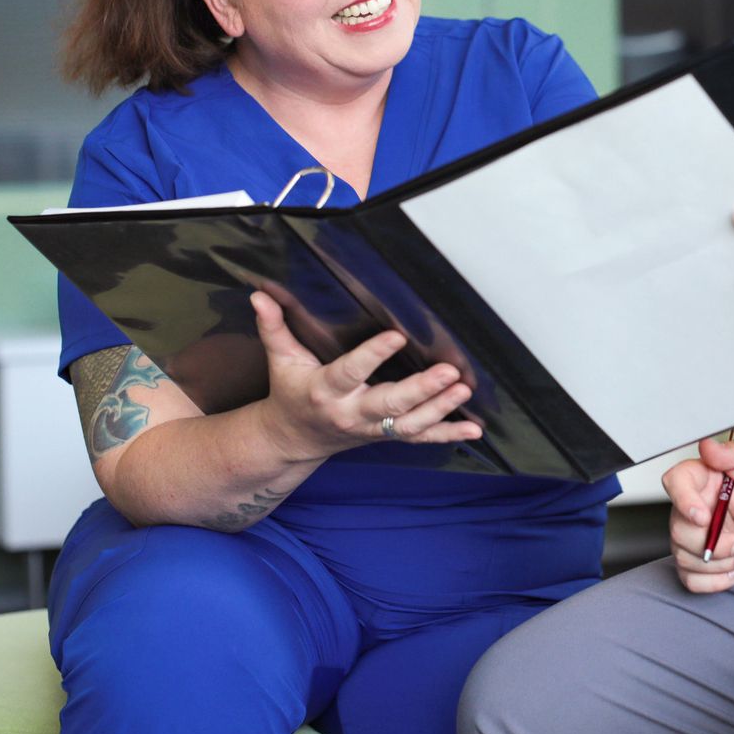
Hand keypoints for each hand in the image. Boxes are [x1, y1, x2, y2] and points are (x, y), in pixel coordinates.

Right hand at [249, 290, 481, 461]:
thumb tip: (259, 294)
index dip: (373, 356)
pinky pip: (420, 439)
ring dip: (440, 409)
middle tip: (447, 372)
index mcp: (325, 391)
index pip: (350, 373)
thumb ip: (273, 327)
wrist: (293, 439)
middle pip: (388, 404)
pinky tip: (474, 430)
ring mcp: (371, 429)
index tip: (397, 336)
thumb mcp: (281, 360)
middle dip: (420, 390)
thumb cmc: (291, 391)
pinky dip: (448, 435)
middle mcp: (351, 413)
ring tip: (463, 389)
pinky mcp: (386, 436)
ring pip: (409, 425)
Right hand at [664, 437, 733, 593]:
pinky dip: (716, 581)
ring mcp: (695, 535)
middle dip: (714, 545)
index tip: (704, 517)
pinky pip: (690, 579)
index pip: (675, 482)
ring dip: (720, 564)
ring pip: (683, 557)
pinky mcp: (701, 561)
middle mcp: (695, 507)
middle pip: (678, 529)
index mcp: (705, 480)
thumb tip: (709, 445)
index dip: (683, 501)